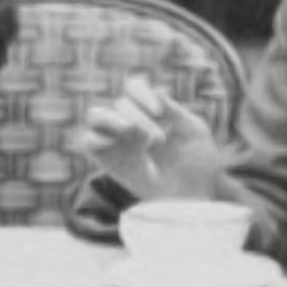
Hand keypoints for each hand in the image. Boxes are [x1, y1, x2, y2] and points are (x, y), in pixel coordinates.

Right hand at [80, 74, 221, 199]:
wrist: (193, 200)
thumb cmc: (197, 165)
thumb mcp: (193, 132)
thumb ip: (174, 111)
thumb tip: (158, 90)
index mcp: (150, 111)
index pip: (134, 87)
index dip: (142, 94)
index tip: (159, 113)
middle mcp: (131, 122)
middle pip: (121, 103)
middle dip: (140, 118)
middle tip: (158, 140)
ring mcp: (117, 141)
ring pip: (96, 115)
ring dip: (111, 119)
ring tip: (129, 131)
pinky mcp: (108, 161)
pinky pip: (89, 141)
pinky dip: (96, 137)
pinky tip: (116, 143)